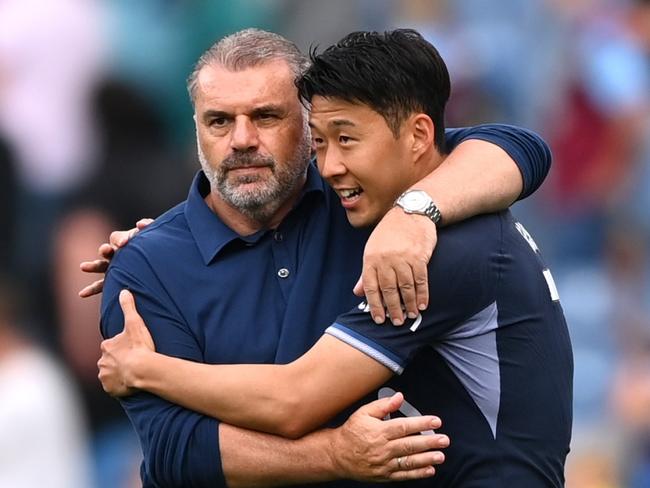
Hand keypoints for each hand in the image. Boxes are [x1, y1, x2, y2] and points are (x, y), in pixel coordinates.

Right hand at [78, 218, 152, 297]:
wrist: (159, 263)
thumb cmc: (154, 246)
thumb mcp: (153, 235)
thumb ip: (148, 226)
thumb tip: (140, 225)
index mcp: (123, 242)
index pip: (116, 237)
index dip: (119, 239)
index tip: (124, 243)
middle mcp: (115, 254)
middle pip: (105, 250)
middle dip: (104, 250)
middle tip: (106, 250)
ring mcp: (113, 268)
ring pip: (100, 266)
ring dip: (92, 266)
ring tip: (83, 266)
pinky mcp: (114, 281)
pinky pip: (101, 286)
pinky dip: (91, 289)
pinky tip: (82, 294)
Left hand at [97, 289, 155, 395]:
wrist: (142, 370)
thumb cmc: (139, 347)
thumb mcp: (135, 323)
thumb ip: (129, 307)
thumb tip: (124, 291)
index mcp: (106, 346)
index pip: (112, 346)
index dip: (122, 347)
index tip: (133, 349)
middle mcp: (102, 361)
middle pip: (110, 360)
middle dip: (119, 360)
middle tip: (134, 360)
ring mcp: (105, 376)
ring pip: (110, 373)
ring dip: (118, 373)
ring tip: (132, 372)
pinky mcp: (109, 388)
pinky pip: (112, 386)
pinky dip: (118, 385)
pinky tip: (129, 382)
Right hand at [330, 392, 447, 481]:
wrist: (337, 455)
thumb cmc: (352, 432)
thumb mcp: (363, 413)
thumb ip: (383, 405)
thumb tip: (399, 397)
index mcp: (379, 431)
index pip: (404, 426)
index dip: (421, 423)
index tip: (436, 421)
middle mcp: (383, 448)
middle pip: (409, 445)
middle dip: (429, 442)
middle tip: (444, 440)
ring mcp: (384, 463)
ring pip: (408, 461)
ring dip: (426, 459)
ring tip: (440, 456)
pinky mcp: (384, 475)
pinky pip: (403, 475)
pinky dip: (417, 474)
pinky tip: (429, 469)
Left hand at [354, 207, 436, 324]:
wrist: (409, 212)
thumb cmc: (388, 234)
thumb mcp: (372, 250)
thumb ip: (366, 273)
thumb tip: (358, 293)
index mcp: (371, 259)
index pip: (371, 288)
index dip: (375, 306)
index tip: (379, 320)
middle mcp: (385, 260)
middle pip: (388, 290)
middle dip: (393, 309)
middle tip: (397, 322)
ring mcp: (403, 258)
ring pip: (405, 287)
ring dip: (409, 304)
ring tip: (411, 315)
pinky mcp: (419, 257)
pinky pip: (421, 280)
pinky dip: (422, 294)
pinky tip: (422, 304)